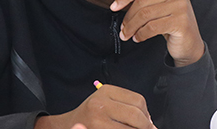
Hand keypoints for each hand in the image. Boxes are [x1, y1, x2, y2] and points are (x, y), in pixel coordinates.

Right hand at [35, 84, 154, 128]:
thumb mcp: (106, 102)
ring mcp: (97, 120)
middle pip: (136, 115)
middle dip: (146, 126)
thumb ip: (126, 107)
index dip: (147, 114)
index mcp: (106, 91)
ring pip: (130, 128)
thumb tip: (150, 122)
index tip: (149, 122)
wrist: (66, 126)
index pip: (138, 101)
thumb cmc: (90, 115)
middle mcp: (100, 103)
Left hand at [111, 0, 203, 66]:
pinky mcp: (181, 22)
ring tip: (127, 35)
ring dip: (132, 27)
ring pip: (145, 15)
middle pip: (142, 1)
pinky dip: (141, 34)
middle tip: (122, 29)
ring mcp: (181, 6)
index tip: (113, 7)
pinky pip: (152, 27)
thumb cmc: (172, 18)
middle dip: (128, 17)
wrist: (189, 42)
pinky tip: (138, 38)